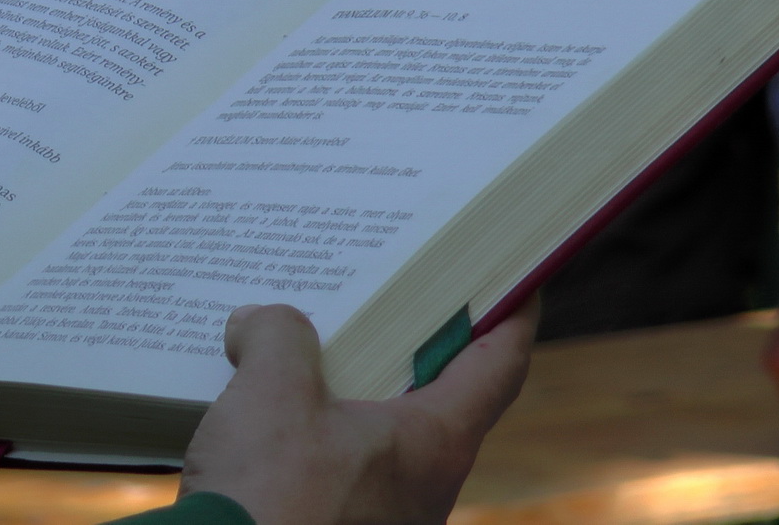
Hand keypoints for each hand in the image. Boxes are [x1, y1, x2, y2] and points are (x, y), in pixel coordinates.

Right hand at [179, 298, 537, 524]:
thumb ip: (278, 336)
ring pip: (387, 435)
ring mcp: (384, 517)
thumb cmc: (269, 497)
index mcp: (434, 443)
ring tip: (319, 338)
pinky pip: (343, 467)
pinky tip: (275, 406)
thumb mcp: (272, 391)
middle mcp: (424, 486)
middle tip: (398, 290)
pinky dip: (322, 429)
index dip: (513, 315)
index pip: (500, 366)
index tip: (517, 278)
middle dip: (418, 341)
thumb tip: (261, 321)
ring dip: (358, 387)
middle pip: (443, 396)